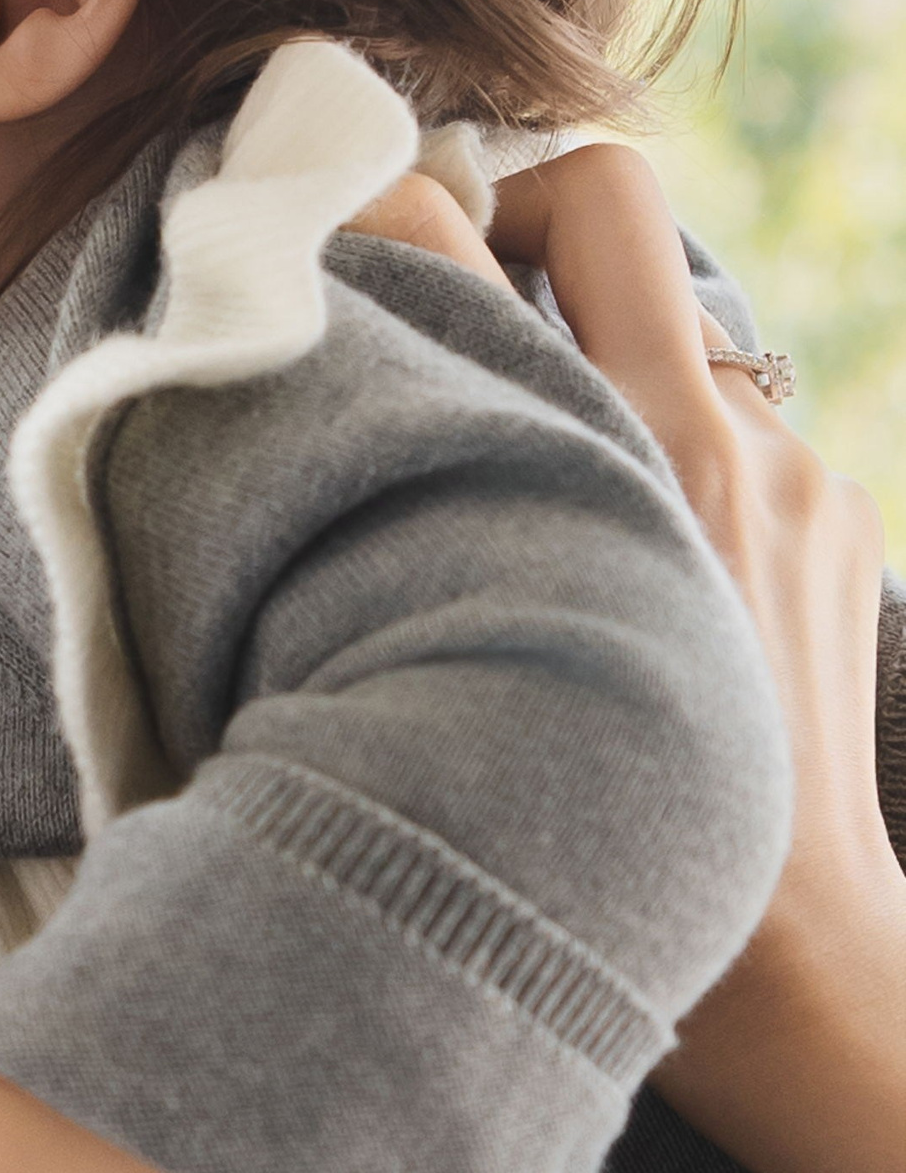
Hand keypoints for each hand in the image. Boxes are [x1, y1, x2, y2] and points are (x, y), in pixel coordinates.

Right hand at [379, 140, 905, 1172]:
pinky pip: (724, 423)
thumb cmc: (586, 848)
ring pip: (669, 329)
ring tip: (513, 476)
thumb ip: (412, 498)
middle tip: (443, 302)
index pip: (528, 213)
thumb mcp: (452, 654)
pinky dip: (656, 449)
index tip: (365, 241)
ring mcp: (797, 474)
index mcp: (631, 457)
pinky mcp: (839, 523)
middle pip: (612, 209)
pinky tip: (603, 564)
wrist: (804, 977)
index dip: (426, 195)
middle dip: (516, 225)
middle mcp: (728, 439)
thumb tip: (334, 373)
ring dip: (588, 359)